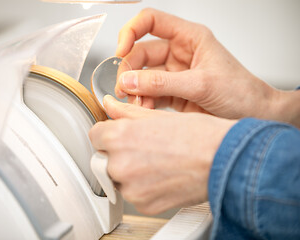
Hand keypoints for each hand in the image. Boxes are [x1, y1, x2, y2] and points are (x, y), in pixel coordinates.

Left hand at [89, 95, 235, 214]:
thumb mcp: (157, 116)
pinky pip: (134, 194)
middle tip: (144, 148)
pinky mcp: (144, 205)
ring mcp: (132, 188)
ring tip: (157, 161)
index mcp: (120, 138)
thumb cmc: (198, 136)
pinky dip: (144, 187)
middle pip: (105, 158)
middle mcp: (121, 165)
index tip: (119, 135)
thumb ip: (126, 112)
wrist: (223, 159)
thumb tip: (109, 106)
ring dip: (131, 171)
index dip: (109, 133)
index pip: (95, 135)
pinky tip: (162, 175)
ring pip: (119, 178)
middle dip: (119, 153)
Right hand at [114, 8, 296, 122]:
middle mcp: (179, 53)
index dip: (131, 32)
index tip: (121, 51)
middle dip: (129, 71)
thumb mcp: (200, 84)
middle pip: (141, 53)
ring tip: (137, 104)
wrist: (253, 116)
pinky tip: (144, 110)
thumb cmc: (240, 92)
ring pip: (142, 76)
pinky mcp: (172, 93)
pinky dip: (143, 102)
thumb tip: (129, 81)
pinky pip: (149, 94)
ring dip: (135, 90)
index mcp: (189, 38)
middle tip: (125, 88)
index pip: (151, 21)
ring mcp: (174, 74)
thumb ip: (162, 83)